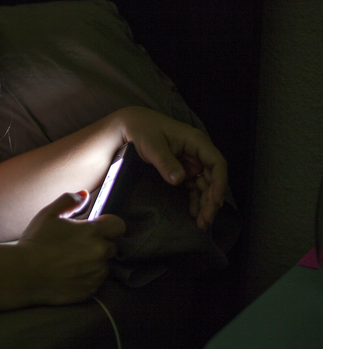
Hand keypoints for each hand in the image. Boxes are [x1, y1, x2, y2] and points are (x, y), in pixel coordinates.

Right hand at [17, 191, 125, 304]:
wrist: (23, 274)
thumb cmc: (35, 242)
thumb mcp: (48, 214)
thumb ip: (69, 201)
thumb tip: (84, 194)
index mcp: (92, 232)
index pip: (119, 225)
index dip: (109, 225)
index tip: (96, 228)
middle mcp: (99, 253)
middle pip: (112, 246)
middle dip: (99, 244)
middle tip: (78, 246)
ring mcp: (96, 274)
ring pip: (104, 265)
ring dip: (94, 262)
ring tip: (72, 262)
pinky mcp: (90, 290)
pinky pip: (96, 282)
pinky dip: (88, 278)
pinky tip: (70, 274)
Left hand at [117, 106, 227, 229]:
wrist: (130, 126)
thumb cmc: (142, 130)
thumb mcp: (152, 145)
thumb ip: (166, 162)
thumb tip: (179, 180)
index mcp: (196, 141)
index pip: (216, 163)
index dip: (219, 183)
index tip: (215, 201)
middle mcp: (197, 152)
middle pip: (212, 178)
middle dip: (211, 200)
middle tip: (206, 220)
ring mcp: (190, 162)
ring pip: (204, 185)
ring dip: (204, 203)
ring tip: (201, 223)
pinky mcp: (182, 169)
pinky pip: (193, 186)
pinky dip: (194, 200)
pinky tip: (193, 213)